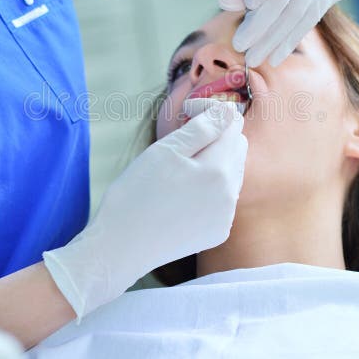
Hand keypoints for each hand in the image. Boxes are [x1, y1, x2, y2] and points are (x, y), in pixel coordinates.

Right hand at [43, 100, 246, 318]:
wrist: (121, 248)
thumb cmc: (136, 194)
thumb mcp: (166, 151)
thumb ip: (203, 128)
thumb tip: (229, 112)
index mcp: (219, 169)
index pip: (232, 123)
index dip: (210, 111)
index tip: (186, 112)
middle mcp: (230, 194)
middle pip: (236, 147)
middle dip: (215, 137)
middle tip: (180, 143)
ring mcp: (226, 216)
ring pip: (231, 173)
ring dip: (213, 163)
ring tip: (179, 171)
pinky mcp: (218, 232)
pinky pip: (222, 199)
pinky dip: (209, 190)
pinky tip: (181, 196)